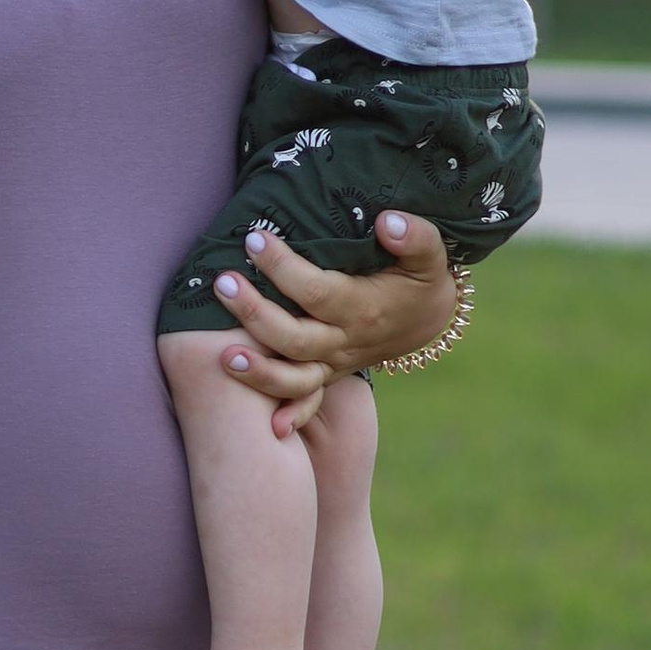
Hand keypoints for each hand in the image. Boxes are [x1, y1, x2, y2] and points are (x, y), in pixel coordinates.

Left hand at [213, 213, 463, 432]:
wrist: (427, 318)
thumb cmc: (419, 278)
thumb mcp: (428, 255)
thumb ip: (415, 237)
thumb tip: (386, 222)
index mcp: (362, 308)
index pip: (315, 291)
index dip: (282, 267)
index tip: (254, 239)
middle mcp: (345, 342)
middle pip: (294, 338)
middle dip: (254, 314)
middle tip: (222, 283)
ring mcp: (334, 363)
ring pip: (294, 379)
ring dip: (259, 372)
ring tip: (222, 355)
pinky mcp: (326, 374)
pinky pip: (308, 401)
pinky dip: (292, 416)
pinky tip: (268, 427)